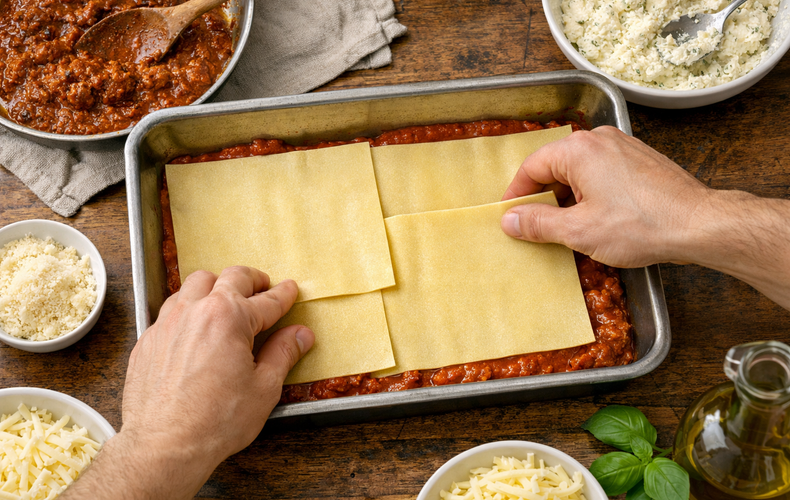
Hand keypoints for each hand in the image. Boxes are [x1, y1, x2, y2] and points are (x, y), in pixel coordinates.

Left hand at [62, 266, 313, 499]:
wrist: (164, 445)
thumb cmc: (214, 421)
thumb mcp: (264, 388)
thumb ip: (283, 354)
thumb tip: (300, 335)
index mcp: (229, 318)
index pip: (266, 300)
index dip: (283, 295)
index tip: (289, 290)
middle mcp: (196, 311)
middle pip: (229, 277)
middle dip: (251, 279)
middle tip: (262, 287)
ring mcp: (167, 323)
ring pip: (193, 285)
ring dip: (214, 287)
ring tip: (225, 299)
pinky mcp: (148, 340)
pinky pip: (170, 310)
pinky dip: (188, 309)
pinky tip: (194, 326)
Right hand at [499, 126, 789, 309]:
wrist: (698, 224)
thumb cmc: (640, 225)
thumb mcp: (578, 231)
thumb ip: (538, 223)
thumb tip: (510, 219)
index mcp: (578, 149)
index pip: (531, 167)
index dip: (517, 194)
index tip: (510, 216)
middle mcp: (599, 139)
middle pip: (555, 165)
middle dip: (543, 196)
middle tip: (537, 225)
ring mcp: (622, 146)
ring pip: (579, 169)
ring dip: (568, 196)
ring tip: (569, 226)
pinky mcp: (640, 159)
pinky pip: (602, 171)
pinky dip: (591, 192)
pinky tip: (598, 217)